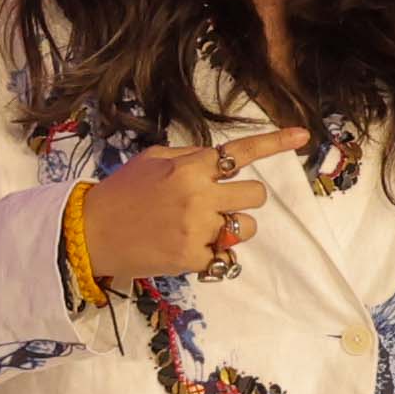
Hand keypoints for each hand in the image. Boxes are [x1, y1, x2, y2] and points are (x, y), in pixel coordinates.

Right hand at [90, 128, 304, 284]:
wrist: (91, 232)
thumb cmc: (121, 192)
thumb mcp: (152, 158)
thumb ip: (190, 157)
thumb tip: (220, 162)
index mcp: (190, 166)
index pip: (241, 151)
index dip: (275, 143)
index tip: (303, 135)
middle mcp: (200, 194)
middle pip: (256, 194)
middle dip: (241, 199)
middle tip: (217, 204)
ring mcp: (199, 228)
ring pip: (246, 227)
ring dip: (232, 228)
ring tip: (200, 229)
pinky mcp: (194, 257)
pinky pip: (226, 256)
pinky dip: (213, 254)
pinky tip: (187, 248)